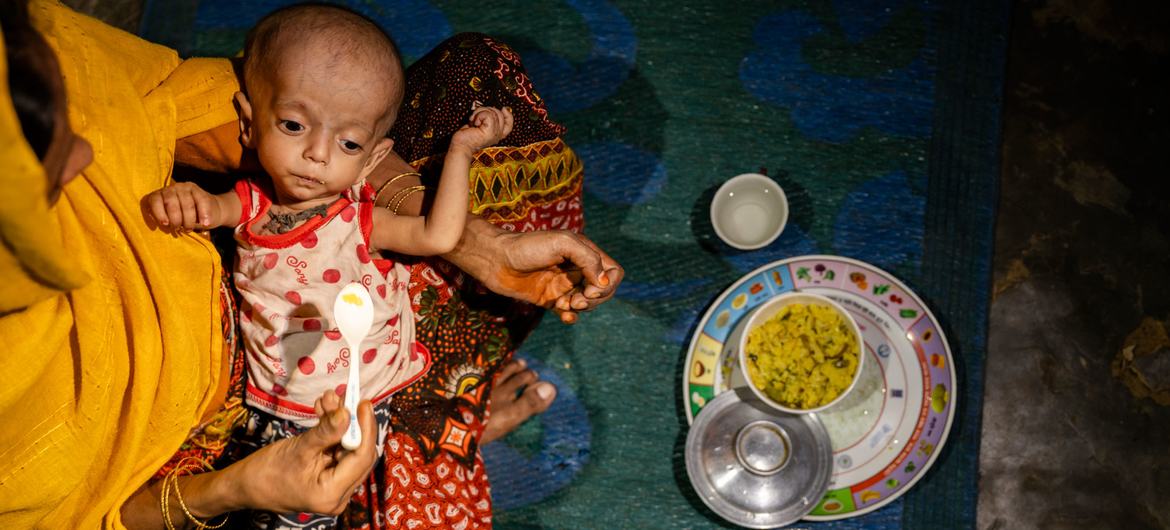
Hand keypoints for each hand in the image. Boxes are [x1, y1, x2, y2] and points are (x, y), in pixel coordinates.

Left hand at [143, 182, 221, 231]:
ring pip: (187, 204)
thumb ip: (165, 221)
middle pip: (171, 202)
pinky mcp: (198, 190)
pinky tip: (205, 223)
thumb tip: (163, 226)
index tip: (165, 224)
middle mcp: (170, 189)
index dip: (159, 213)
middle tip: (178, 229)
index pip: (155, 201)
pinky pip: (201, 202)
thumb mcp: (170, 221)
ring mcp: (184, 188)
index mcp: (159, 196)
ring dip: (189, 220)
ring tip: (189, 228)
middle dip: (175, 219)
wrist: (206, 212)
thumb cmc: (183, 219)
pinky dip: (203, 214)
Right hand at [229, 390, 377, 514]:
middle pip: (359, 453)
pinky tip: (323, 410)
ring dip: (340, 422)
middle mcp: (339, 493)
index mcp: (332, 493)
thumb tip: (347, 412)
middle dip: (352, 422)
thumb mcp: (299, 448)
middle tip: (346, 397)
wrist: (245, 486)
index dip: (366, 428)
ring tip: (328, 399)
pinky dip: (332, 430)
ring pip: (348, 448)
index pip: (361, 458)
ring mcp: (335, 486)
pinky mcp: (329, 476)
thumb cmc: (267, 472)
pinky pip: (337, 449)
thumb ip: (326, 432)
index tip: (364, 403)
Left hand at [449, 106, 513, 153]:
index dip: (508, 114)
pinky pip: (488, 115)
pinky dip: (479, 115)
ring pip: (493, 113)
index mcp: (497, 134)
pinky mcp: (489, 132)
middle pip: (499, 114)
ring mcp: (494, 134)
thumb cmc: (467, 136)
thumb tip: (493, 108)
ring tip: (474, 121)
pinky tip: (474, 123)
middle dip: (486, 110)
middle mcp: (497, 135)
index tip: (503, 108)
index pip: (509, 123)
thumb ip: (488, 119)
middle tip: (477, 117)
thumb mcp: (480, 125)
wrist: (460, 146)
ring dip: (480, 112)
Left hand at [511, 231, 622, 323]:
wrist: (495, 260)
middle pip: (604, 290)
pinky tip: (565, 315)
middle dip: (595, 299)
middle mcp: (577, 268)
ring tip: (566, 304)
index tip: (591, 288)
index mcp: (584, 252)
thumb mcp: (562, 243)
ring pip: (588, 303)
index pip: (614, 271)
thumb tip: (605, 283)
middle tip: (576, 300)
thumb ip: (588, 259)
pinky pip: (570, 313)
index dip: (608, 284)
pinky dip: (571, 317)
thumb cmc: (527, 246)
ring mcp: (564, 285)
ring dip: (582, 307)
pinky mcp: (550, 299)